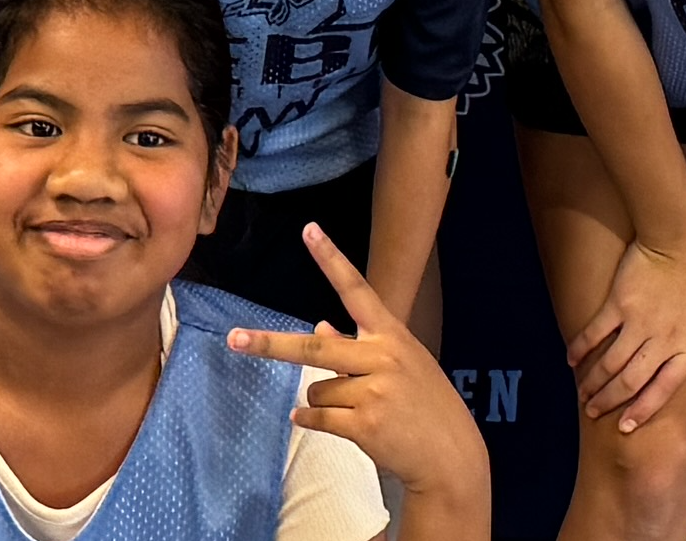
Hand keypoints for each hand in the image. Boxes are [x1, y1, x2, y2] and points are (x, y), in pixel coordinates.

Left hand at [227, 225, 490, 515]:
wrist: (451, 455)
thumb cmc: (425, 405)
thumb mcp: (401, 365)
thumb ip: (360, 346)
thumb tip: (319, 326)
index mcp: (391, 334)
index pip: (356, 289)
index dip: (331, 259)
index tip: (309, 230)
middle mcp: (381, 357)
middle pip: (313, 347)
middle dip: (269, 344)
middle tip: (234, 339)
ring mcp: (373, 393)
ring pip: (316, 387)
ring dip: (321, 398)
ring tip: (352, 409)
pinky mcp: (364, 425)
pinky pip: (317, 417)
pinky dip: (308, 418)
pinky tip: (310, 418)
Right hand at [566, 231, 685, 431]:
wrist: (680, 238)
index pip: (663, 391)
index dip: (641, 411)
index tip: (623, 426)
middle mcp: (664, 341)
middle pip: (631, 382)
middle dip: (610, 401)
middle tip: (593, 411)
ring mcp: (639, 323)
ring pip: (611, 363)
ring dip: (593, 382)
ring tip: (583, 394)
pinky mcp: (619, 304)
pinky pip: (595, 334)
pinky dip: (581, 350)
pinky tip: (572, 360)